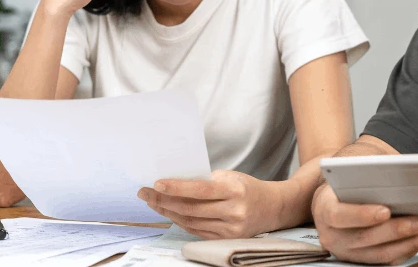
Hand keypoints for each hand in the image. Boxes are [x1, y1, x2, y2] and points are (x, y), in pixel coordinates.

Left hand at [138, 170, 279, 238]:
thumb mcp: (232, 177)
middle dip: (164, 201)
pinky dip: (180, 221)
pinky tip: (169, 213)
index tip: (157, 184)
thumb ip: (207, 180)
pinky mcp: (226, 240)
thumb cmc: (248, 188)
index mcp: (236, 190)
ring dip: (168, 212)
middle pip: (191, 208)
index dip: (177, 188)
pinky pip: (197, 231)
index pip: (201, 190)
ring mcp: (230, 229)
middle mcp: (234, 211)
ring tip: (153, 202)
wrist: (272, 208)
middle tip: (146, 193)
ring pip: (191, 221)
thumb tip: (175, 183)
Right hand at [312, 184, 417, 264]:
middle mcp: (331, 234)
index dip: (362, 215)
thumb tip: (399, 175)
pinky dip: (406, 250)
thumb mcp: (350, 173)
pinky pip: (386, 260)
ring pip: (379, 253)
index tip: (386, 211)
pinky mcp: (361, 259)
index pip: (339, 215)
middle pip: (365, 237)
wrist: (336, 198)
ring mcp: (346, 250)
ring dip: (408, 242)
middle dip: (396, 230)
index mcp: (323, 209)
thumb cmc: (346, 183)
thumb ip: (367, 175)